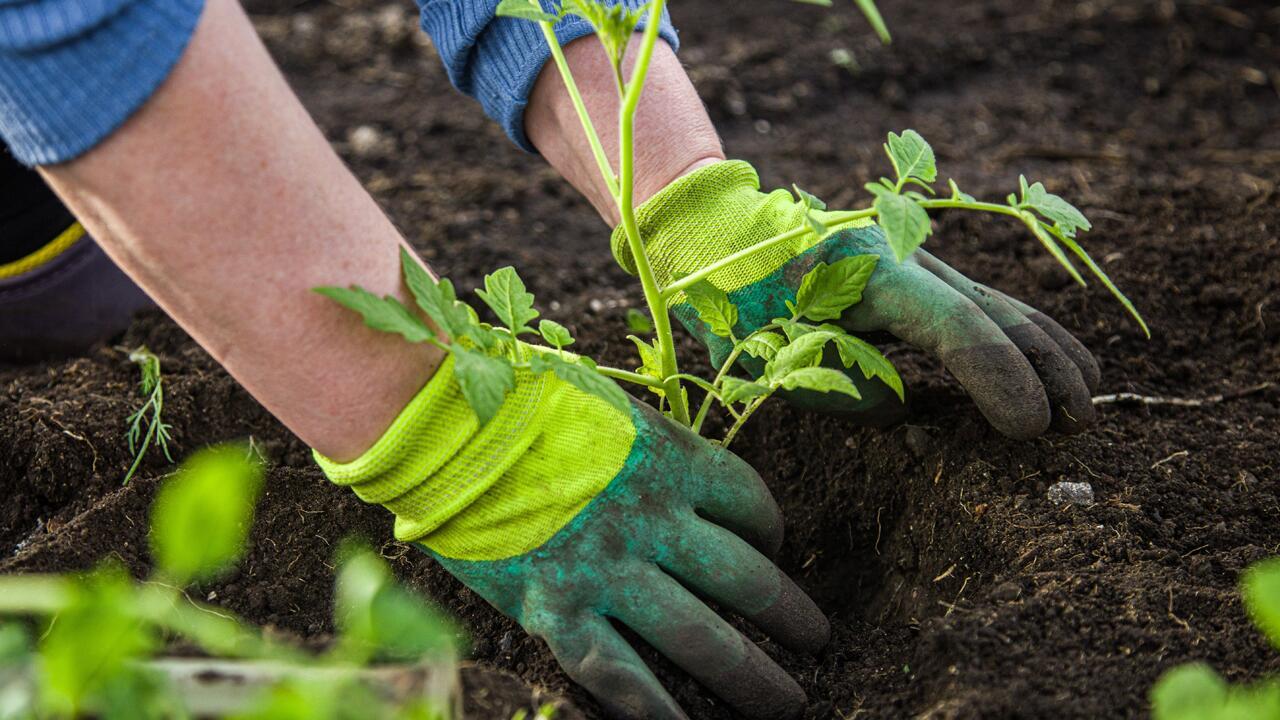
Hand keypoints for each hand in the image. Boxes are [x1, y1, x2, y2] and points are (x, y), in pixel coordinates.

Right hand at [317, 350, 827, 719]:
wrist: (438, 422)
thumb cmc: (518, 400)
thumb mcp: (607, 405)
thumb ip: (650, 446)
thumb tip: (680, 476)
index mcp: (670, 459)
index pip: (751, 505)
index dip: (773, 534)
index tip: (773, 551)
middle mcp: (653, 520)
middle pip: (745, 580)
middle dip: (791, 617)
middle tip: (817, 642)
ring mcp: (607, 570)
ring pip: (700, 638)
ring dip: (753, 677)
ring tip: (788, 703)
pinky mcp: (556, 610)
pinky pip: (621, 675)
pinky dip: (658, 711)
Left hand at [613, 161, 1099, 438]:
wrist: (721, 232)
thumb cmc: (733, 297)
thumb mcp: (764, 352)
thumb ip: (836, 386)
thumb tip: (901, 406)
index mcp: (866, 273)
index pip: (954, 328)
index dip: (999, 378)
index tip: (1028, 428)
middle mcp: (904, 256)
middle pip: (993, 312)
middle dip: (1043, 369)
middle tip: (1077, 424)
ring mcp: (915, 257)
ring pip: (998, 302)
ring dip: (1047, 352)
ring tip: (1087, 400)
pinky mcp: (916, 270)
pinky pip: (980, 304)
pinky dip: (1021, 335)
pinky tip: (1056, 361)